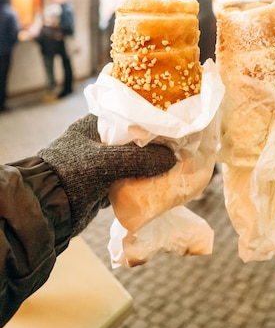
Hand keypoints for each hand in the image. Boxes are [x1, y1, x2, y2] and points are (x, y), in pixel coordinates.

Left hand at [38, 114, 175, 234]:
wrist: (45, 211)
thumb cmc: (71, 175)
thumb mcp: (108, 162)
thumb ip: (140, 158)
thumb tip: (172, 158)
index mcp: (93, 124)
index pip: (128, 116)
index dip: (150, 120)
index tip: (172, 125)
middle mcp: (97, 141)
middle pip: (133, 141)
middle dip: (153, 146)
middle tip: (177, 147)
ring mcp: (99, 164)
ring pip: (132, 162)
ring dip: (149, 166)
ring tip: (173, 166)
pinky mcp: (101, 186)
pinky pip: (127, 181)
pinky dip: (140, 184)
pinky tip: (158, 186)